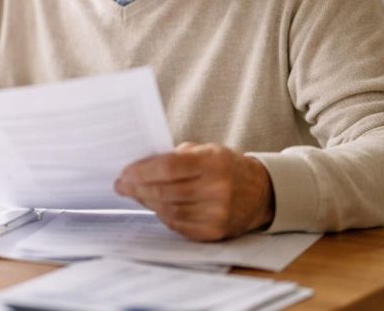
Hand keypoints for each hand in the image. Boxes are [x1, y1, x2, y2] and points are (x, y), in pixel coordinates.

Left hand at [114, 142, 274, 240]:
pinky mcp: (214, 232)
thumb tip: (137, 168)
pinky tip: (155, 206)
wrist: (261, 192)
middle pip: (164, 191)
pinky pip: (177, 225)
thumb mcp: (205, 150)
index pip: (167, 168)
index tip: (124, 173)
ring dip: (147, 202)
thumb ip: (174, 156)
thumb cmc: (225, 167)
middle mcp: (217, 189)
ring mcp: (216, 214)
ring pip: (167, 210)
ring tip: (135, 194)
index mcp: (213, 163)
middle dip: (137, 188)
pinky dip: (162, 215)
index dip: (141, 171)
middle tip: (122, 185)